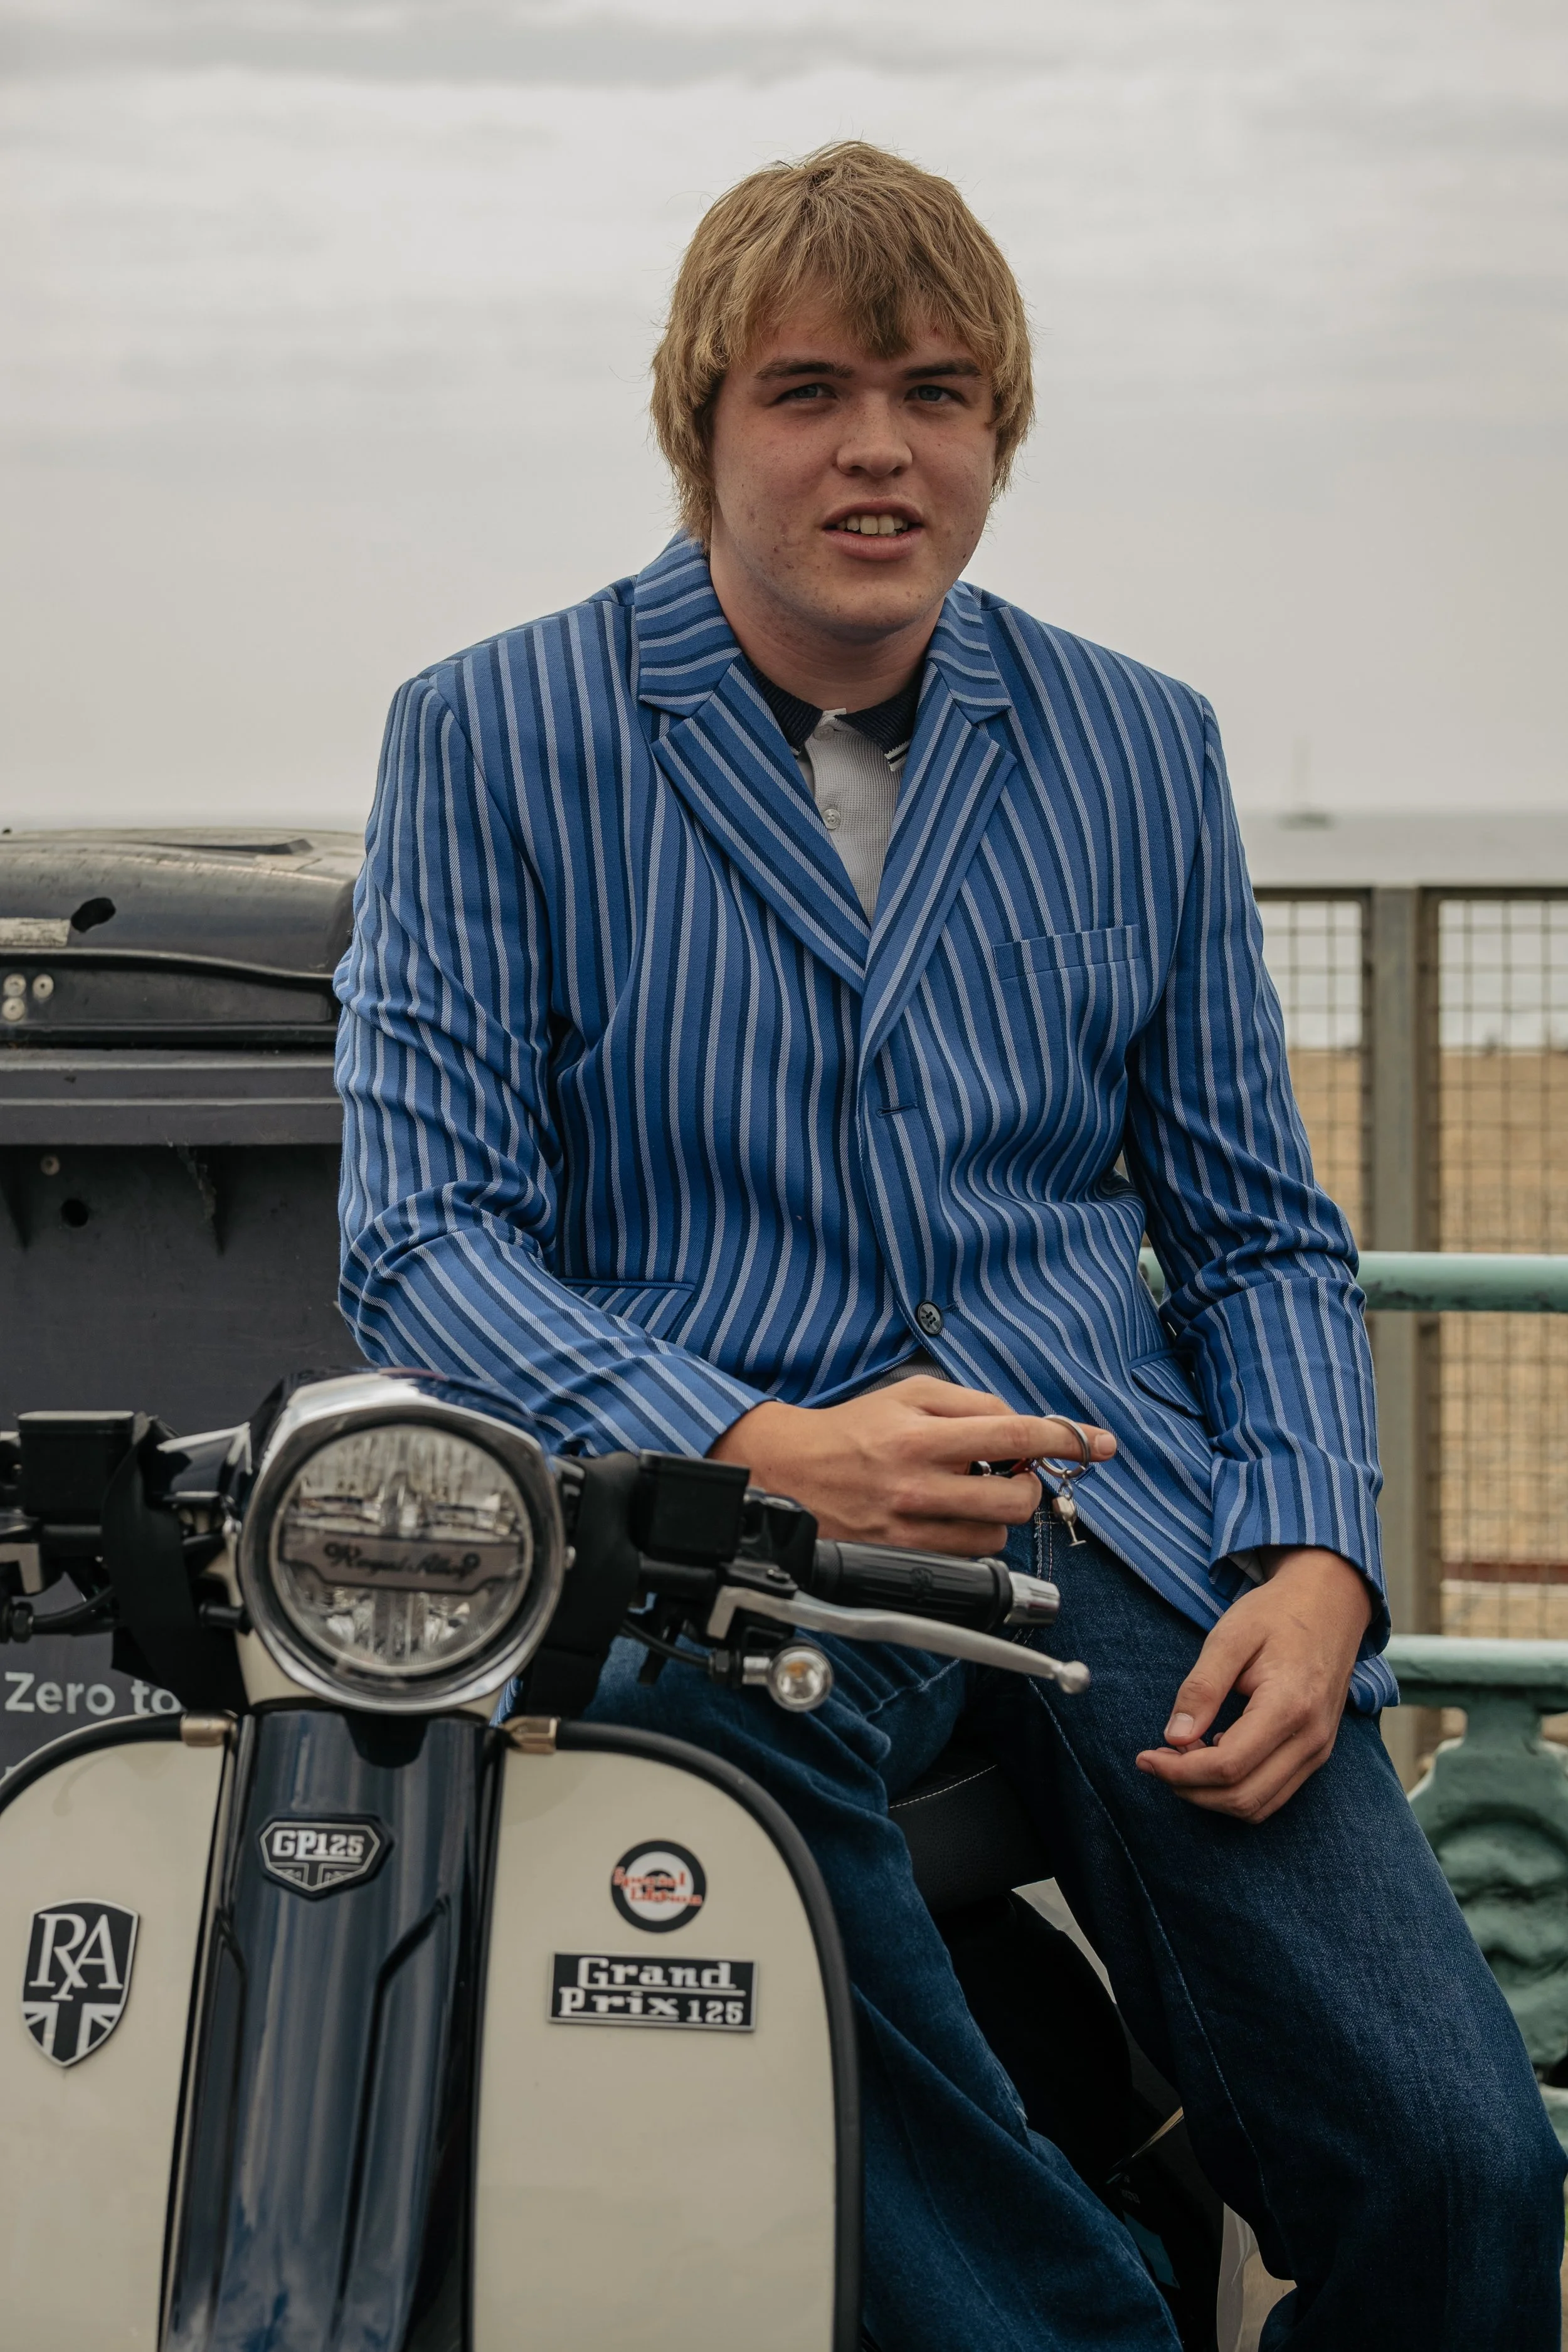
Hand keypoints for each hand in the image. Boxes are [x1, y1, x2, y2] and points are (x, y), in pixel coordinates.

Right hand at [709, 1377, 1115, 1556]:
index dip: (1066, 1438)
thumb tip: (1020, 1427)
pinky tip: (947, 1516)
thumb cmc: (852, 1430)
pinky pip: (967, 1555)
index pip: (1015, 1435)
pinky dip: (971, 1536)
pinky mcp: (902, 1558)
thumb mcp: (908, 1394)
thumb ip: (970, 1404)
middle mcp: (918, 1484)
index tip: (1100, 1443)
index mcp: (921, 1434)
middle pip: (1016, 1497)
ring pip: (995, 1532)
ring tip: (964, 1493)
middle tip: (1010, 1472)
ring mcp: (910, 1528)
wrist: (787, 1471)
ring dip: (995, 1512)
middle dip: (1027, 1484)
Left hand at [1135, 1548, 1373, 1822]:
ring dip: (1211, 1795)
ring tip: (1180, 1760)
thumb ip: (1202, 1687)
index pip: (1228, 1765)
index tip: (1145, 1757)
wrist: (1330, 1604)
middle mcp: (1311, 1739)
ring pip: (1259, 1805)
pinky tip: (1212, 1755)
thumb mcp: (1230, 1636)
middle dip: (1190, 1789)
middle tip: (1156, 1760)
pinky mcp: (1317, 1753)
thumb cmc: (1277, 1614)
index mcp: (1290, 1706)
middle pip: (1243, 1797)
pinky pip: (1274, 1793)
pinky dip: (1237, 1789)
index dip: (1179, 1771)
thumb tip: (1174, 1738)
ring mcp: (1319, 1750)